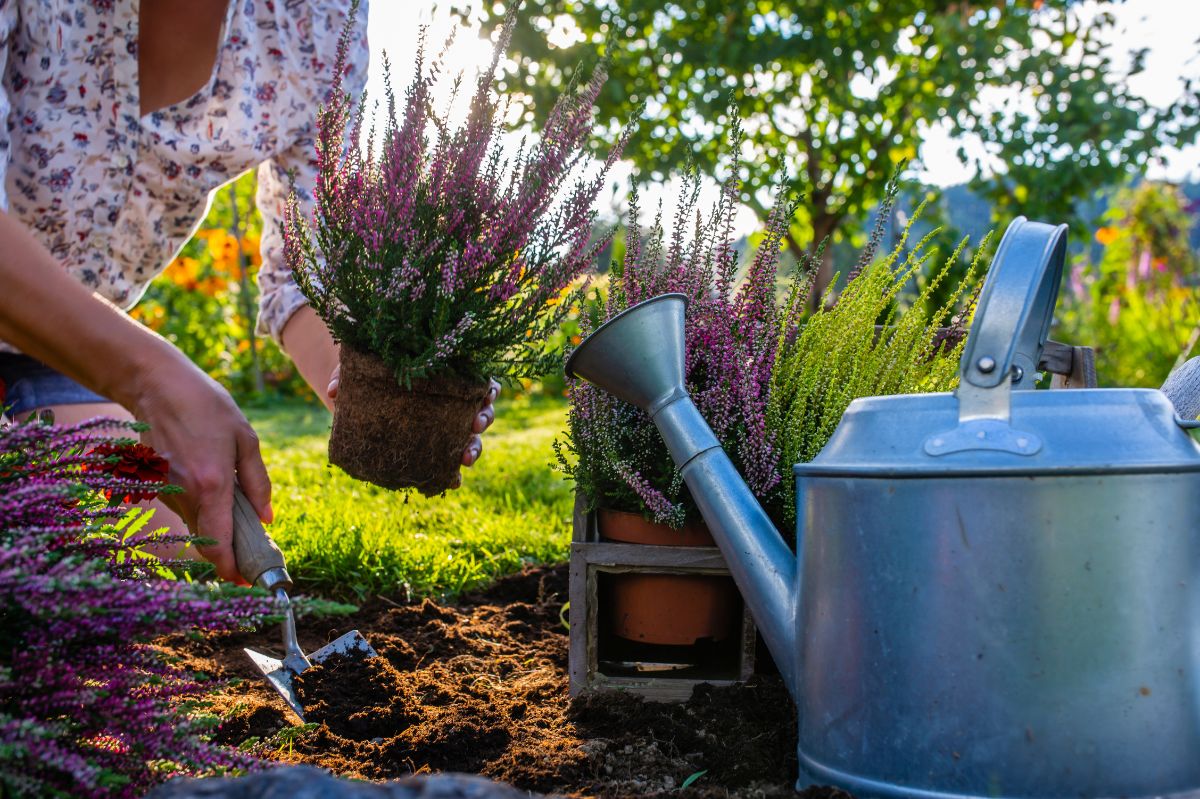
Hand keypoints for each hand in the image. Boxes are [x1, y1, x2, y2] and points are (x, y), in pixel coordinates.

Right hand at [131, 356, 271, 583]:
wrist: (157, 386)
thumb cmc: (207, 407)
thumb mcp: (246, 439)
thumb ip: (258, 483)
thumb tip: (267, 519)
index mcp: (212, 484)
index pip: (218, 542)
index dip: (229, 568)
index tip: (244, 581)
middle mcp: (185, 494)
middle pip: (206, 540)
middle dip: (229, 553)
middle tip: (252, 552)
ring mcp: (166, 491)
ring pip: (195, 525)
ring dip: (216, 529)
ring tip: (240, 515)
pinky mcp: (155, 485)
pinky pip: (184, 509)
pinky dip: (201, 511)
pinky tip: (215, 491)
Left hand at [328, 368, 499, 479]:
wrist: (358, 393)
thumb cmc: (368, 371)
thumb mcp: (359, 366)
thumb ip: (349, 373)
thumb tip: (336, 392)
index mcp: (447, 373)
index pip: (477, 377)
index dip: (487, 386)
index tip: (485, 394)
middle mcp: (452, 400)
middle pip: (481, 408)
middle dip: (484, 417)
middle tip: (476, 424)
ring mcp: (444, 425)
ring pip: (471, 437)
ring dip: (474, 448)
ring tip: (465, 458)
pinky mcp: (431, 447)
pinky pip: (447, 463)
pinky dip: (453, 474)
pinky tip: (453, 481)